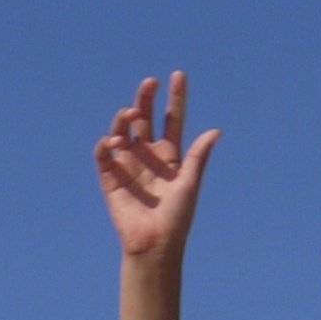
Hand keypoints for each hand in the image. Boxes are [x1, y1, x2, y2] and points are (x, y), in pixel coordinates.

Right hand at [96, 71, 220, 260]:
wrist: (154, 244)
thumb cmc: (176, 218)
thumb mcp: (190, 184)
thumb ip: (198, 156)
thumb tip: (216, 130)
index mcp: (170, 155)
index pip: (172, 120)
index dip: (176, 98)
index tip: (178, 76)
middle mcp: (148, 155)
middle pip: (145, 118)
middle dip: (146, 98)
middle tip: (150, 83)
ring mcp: (128, 165)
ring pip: (123, 131)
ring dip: (124, 118)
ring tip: (131, 114)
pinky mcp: (111, 178)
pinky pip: (104, 155)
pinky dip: (106, 144)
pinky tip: (115, 141)